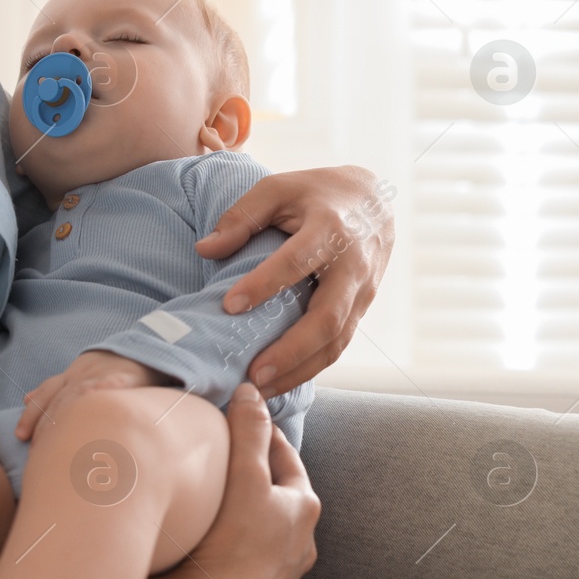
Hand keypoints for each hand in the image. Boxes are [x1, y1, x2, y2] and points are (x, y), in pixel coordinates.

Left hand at [14, 350, 165, 440]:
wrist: (142, 346)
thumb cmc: (110, 367)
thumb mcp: (79, 372)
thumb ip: (55, 388)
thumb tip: (26, 399)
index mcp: (71, 375)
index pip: (46, 394)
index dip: (32, 415)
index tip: (21, 436)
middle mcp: (81, 375)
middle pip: (57, 401)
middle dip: (45, 427)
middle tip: (37, 452)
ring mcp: (100, 376)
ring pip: (76, 400)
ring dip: (65, 423)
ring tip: (59, 447)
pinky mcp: (120, 379)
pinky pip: (105, 393)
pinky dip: (94, 405)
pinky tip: (91, 422)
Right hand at [77, 384, 320, 578]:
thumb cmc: (232, 544)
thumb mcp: (244, 477)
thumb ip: (249, 431)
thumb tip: (252, 391)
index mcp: (302, 512)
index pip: (286, 462)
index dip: (265, 438)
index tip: (246, 424)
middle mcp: (300, 549)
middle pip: (280, 504)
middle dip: (259, 484)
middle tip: (230, 467)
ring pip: (266, 542)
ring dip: (249, 528)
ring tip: (218, 515)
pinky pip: (247, 575)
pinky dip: (234, 562)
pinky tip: (210, 560)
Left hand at [196, 165, 393, 396]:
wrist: (374, 200)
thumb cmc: (316, 193)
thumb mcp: (278, 188)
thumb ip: (242, 217)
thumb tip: (205, 250)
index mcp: (330, 228)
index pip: (297, 261)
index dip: (263, 284)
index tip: (229, 306)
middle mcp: (353, 266)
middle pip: (327, 317)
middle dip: (290, 351)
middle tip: (253, 374)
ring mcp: (362, 292)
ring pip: (336, 341)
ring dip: (300, 370)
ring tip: (261, 389)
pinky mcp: (361, 310)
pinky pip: (338, 346)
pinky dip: (310, 368)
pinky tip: (280, 382)